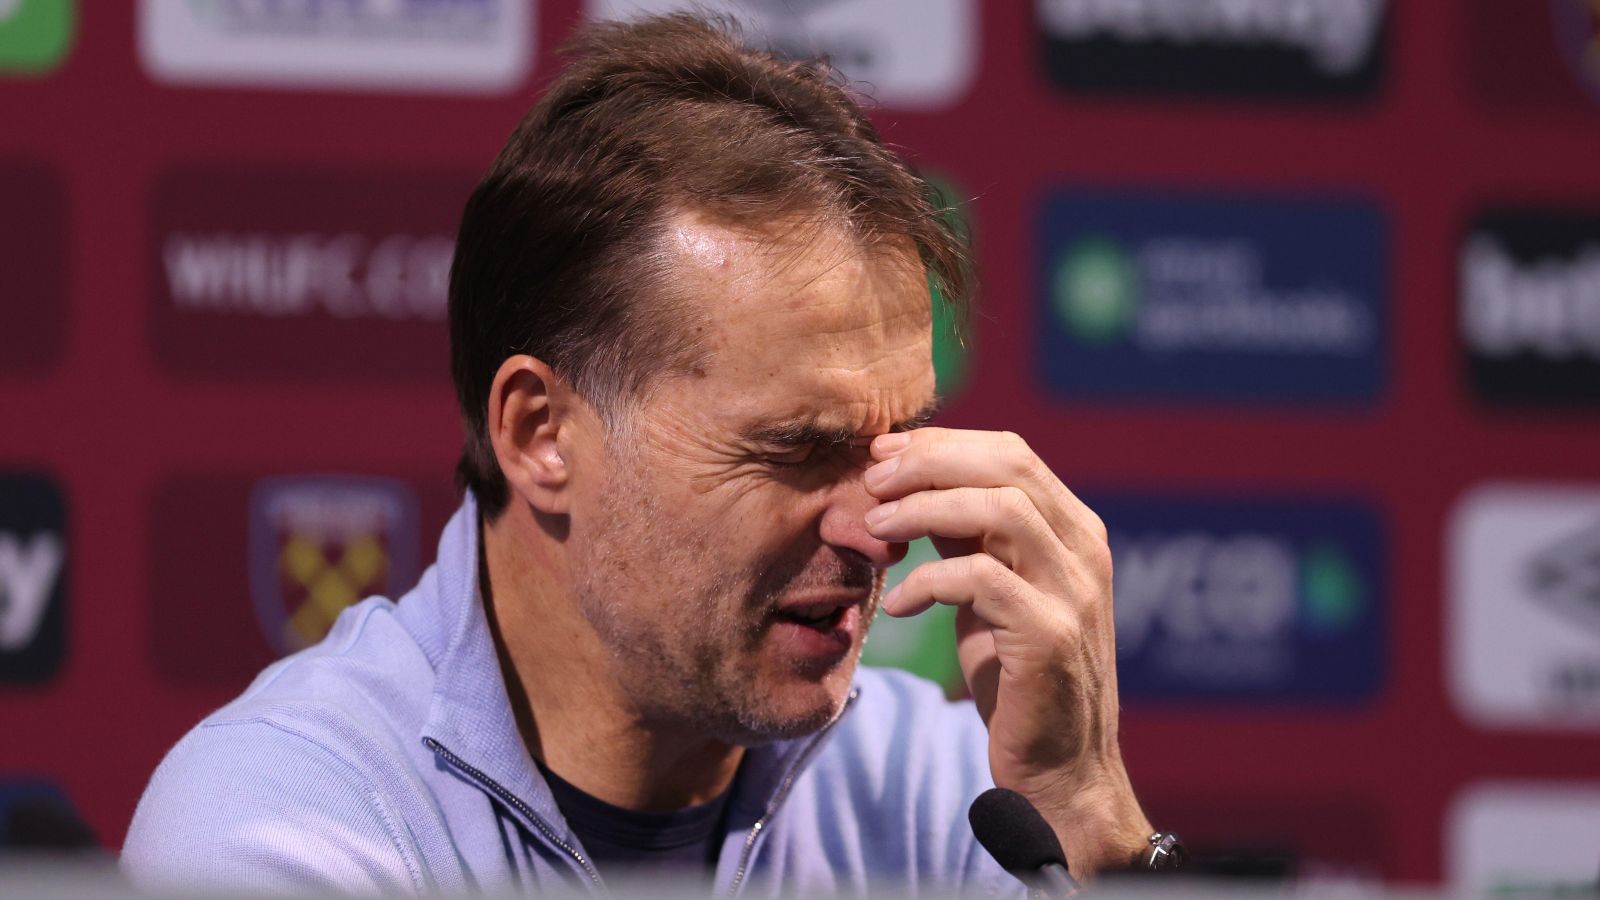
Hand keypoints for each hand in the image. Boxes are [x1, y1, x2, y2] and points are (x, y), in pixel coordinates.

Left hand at [862, 428, 1151, 876]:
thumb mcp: (991, 591)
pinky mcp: (1051, 637)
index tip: (881, 454)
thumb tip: (910, 476)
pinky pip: (982, 580)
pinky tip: (896, 604)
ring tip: (873, 528)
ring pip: (1001, 510)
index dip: (942, 444)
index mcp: (1073, 530)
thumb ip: (968, 535)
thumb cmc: (1017, 677)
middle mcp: (1084, 551)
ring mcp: (1073, 592)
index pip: (1011, 453)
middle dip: (929, 462)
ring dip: (925, 508)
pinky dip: (928, 581)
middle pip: (1009, 467)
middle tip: (870, 479)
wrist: (1061, 770)